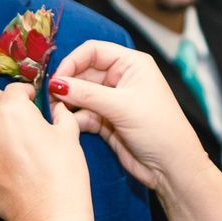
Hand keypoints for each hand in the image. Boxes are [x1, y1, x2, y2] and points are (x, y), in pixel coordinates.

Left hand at [0, 83, 93, 220]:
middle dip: (2, 100)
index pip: (14, 89)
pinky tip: (3, 152)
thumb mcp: (69, 137)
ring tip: (8, 132)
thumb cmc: (63, 176)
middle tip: (18, 110)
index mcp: (14, 111)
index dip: (26, 92)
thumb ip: (61, 115)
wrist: (49, 216)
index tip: (33, 98)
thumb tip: (58, 108)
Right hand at [48, 41, 210, 193]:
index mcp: (131, 64)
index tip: (56, 78)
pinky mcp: (107, 122)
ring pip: (80, 95)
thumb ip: (87, 94)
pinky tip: (66, 125)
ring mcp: (113, 101)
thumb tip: (56, 83)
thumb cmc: (160, 130)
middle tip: (49, 99)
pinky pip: (83, 115)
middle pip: (83, 73)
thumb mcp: (122, 107)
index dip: (72, 62)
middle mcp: (121, 79)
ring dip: (67, 103)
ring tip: (56, 113)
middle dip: (67, 84)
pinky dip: (74, 119)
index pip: (93, 51)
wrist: (172, 168)